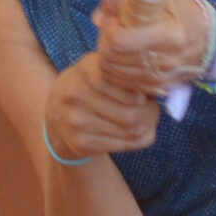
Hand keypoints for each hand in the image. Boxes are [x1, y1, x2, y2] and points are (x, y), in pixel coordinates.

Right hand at [45, 53, 160, 157]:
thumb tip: (159, 91)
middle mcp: (75, 94)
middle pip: (131, 112)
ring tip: (144, 120)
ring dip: (146, 127)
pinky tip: (132, 133)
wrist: (56, 114)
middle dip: (149, 114)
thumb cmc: (91, 87)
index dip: (141, 92)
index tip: (144, 95)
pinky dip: (136, 140)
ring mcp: (76, 121)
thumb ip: (128, 74)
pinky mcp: (81, 143)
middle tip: (151, 110)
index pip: (123, 83)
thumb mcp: (104, 70)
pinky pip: (123, 145)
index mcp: (85, 69)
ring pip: (131, 131)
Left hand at [92, 0, 207, 93]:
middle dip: (105, 43)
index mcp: (167, 34)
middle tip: (113, 32)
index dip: (109, 29)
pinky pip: (124, 85)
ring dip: (109, 58)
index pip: (119, 41)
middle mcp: (165, 60)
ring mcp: (161, 78)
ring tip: (119, 44)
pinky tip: (125, 58)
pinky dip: (118, 72)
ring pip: (114, 74)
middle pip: (112, 59)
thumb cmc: (178, 11)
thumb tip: (99, 18)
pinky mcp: (158, 88)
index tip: (115, 21)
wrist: (207, 37)